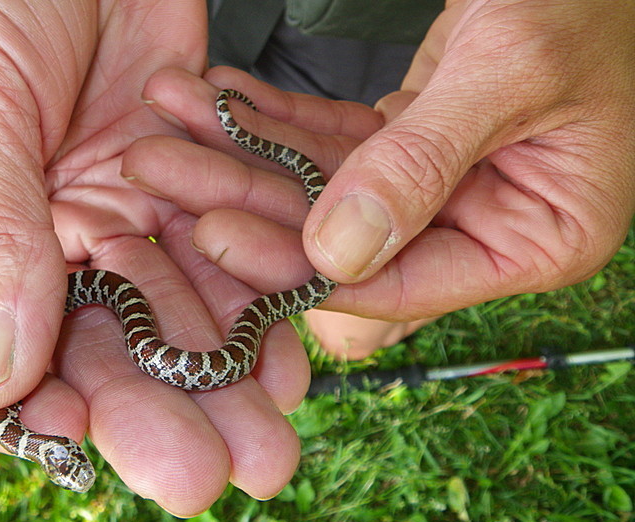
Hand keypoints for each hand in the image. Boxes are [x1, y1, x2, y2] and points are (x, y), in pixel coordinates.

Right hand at [0, 0, 307, 515]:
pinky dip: (256, 312)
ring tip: (264, 446)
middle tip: (205, 477)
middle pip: (100, 356)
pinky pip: (227, 263)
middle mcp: (52, 250)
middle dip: (155, 415)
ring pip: (174, 323)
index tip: (86, 440)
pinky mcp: (194, 193)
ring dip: (218, 384)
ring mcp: (128, 225)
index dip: (35, 408)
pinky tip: (287, 361)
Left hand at [130, 0, 634, 333]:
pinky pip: (331, 143)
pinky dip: (275, 120)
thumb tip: (335, 255)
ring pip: (322, 190)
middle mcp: (484, 227)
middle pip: (344, 243)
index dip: (304, 267)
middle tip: (158, 168)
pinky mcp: (410, 149)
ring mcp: (443, 191)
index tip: (216, 233)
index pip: (400, 284)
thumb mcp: (512, 67)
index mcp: (535, 240)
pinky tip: (217, 96)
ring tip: (169, 116)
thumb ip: (424, 163)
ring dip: (242, 153)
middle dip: (247, 203)